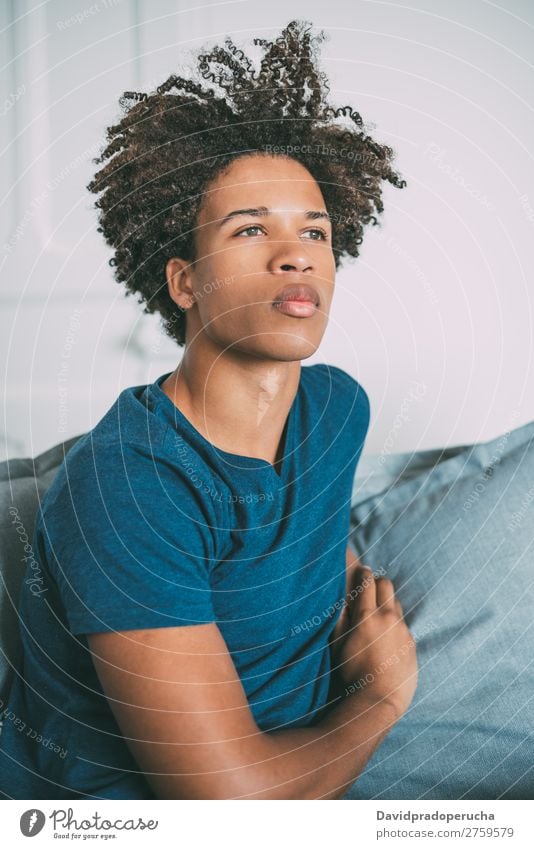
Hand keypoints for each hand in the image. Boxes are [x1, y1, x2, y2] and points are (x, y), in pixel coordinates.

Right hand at [333, 566, 417, 718]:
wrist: (379, 701)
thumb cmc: (351, 675)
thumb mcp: (336, 645)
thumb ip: (338, 619)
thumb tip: (340, 599)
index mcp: (366, 616)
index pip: (367, 581)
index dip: (363, 573)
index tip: (361, 571)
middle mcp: (388, 618)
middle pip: (386, 584)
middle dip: (377, 583)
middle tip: (368, 590)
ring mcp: (403, 630)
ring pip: (397, 604)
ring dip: (387, 603)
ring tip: (377, 616)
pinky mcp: (412, 643)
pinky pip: (404, 625)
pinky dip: (395, 624)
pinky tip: (386, 638)